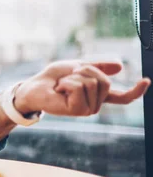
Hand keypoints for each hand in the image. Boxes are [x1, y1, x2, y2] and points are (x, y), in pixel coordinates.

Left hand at [13, 60, 150, 115]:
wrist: (34, 86)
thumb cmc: (53, 77)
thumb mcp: (78, 66)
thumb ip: (98, 67)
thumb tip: (120, 65)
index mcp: (98, 95)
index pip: (122, 97)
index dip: (136, 91)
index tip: (147, 81)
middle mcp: (96, 104)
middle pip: (105, 80)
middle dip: (85, 70)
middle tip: (69, 76)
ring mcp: (87, 109)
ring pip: (92, 82)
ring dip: (73, 76)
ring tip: (62, 84)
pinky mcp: (77, 111)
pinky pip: (79, 87)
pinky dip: (67, 83)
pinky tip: (59, 90)